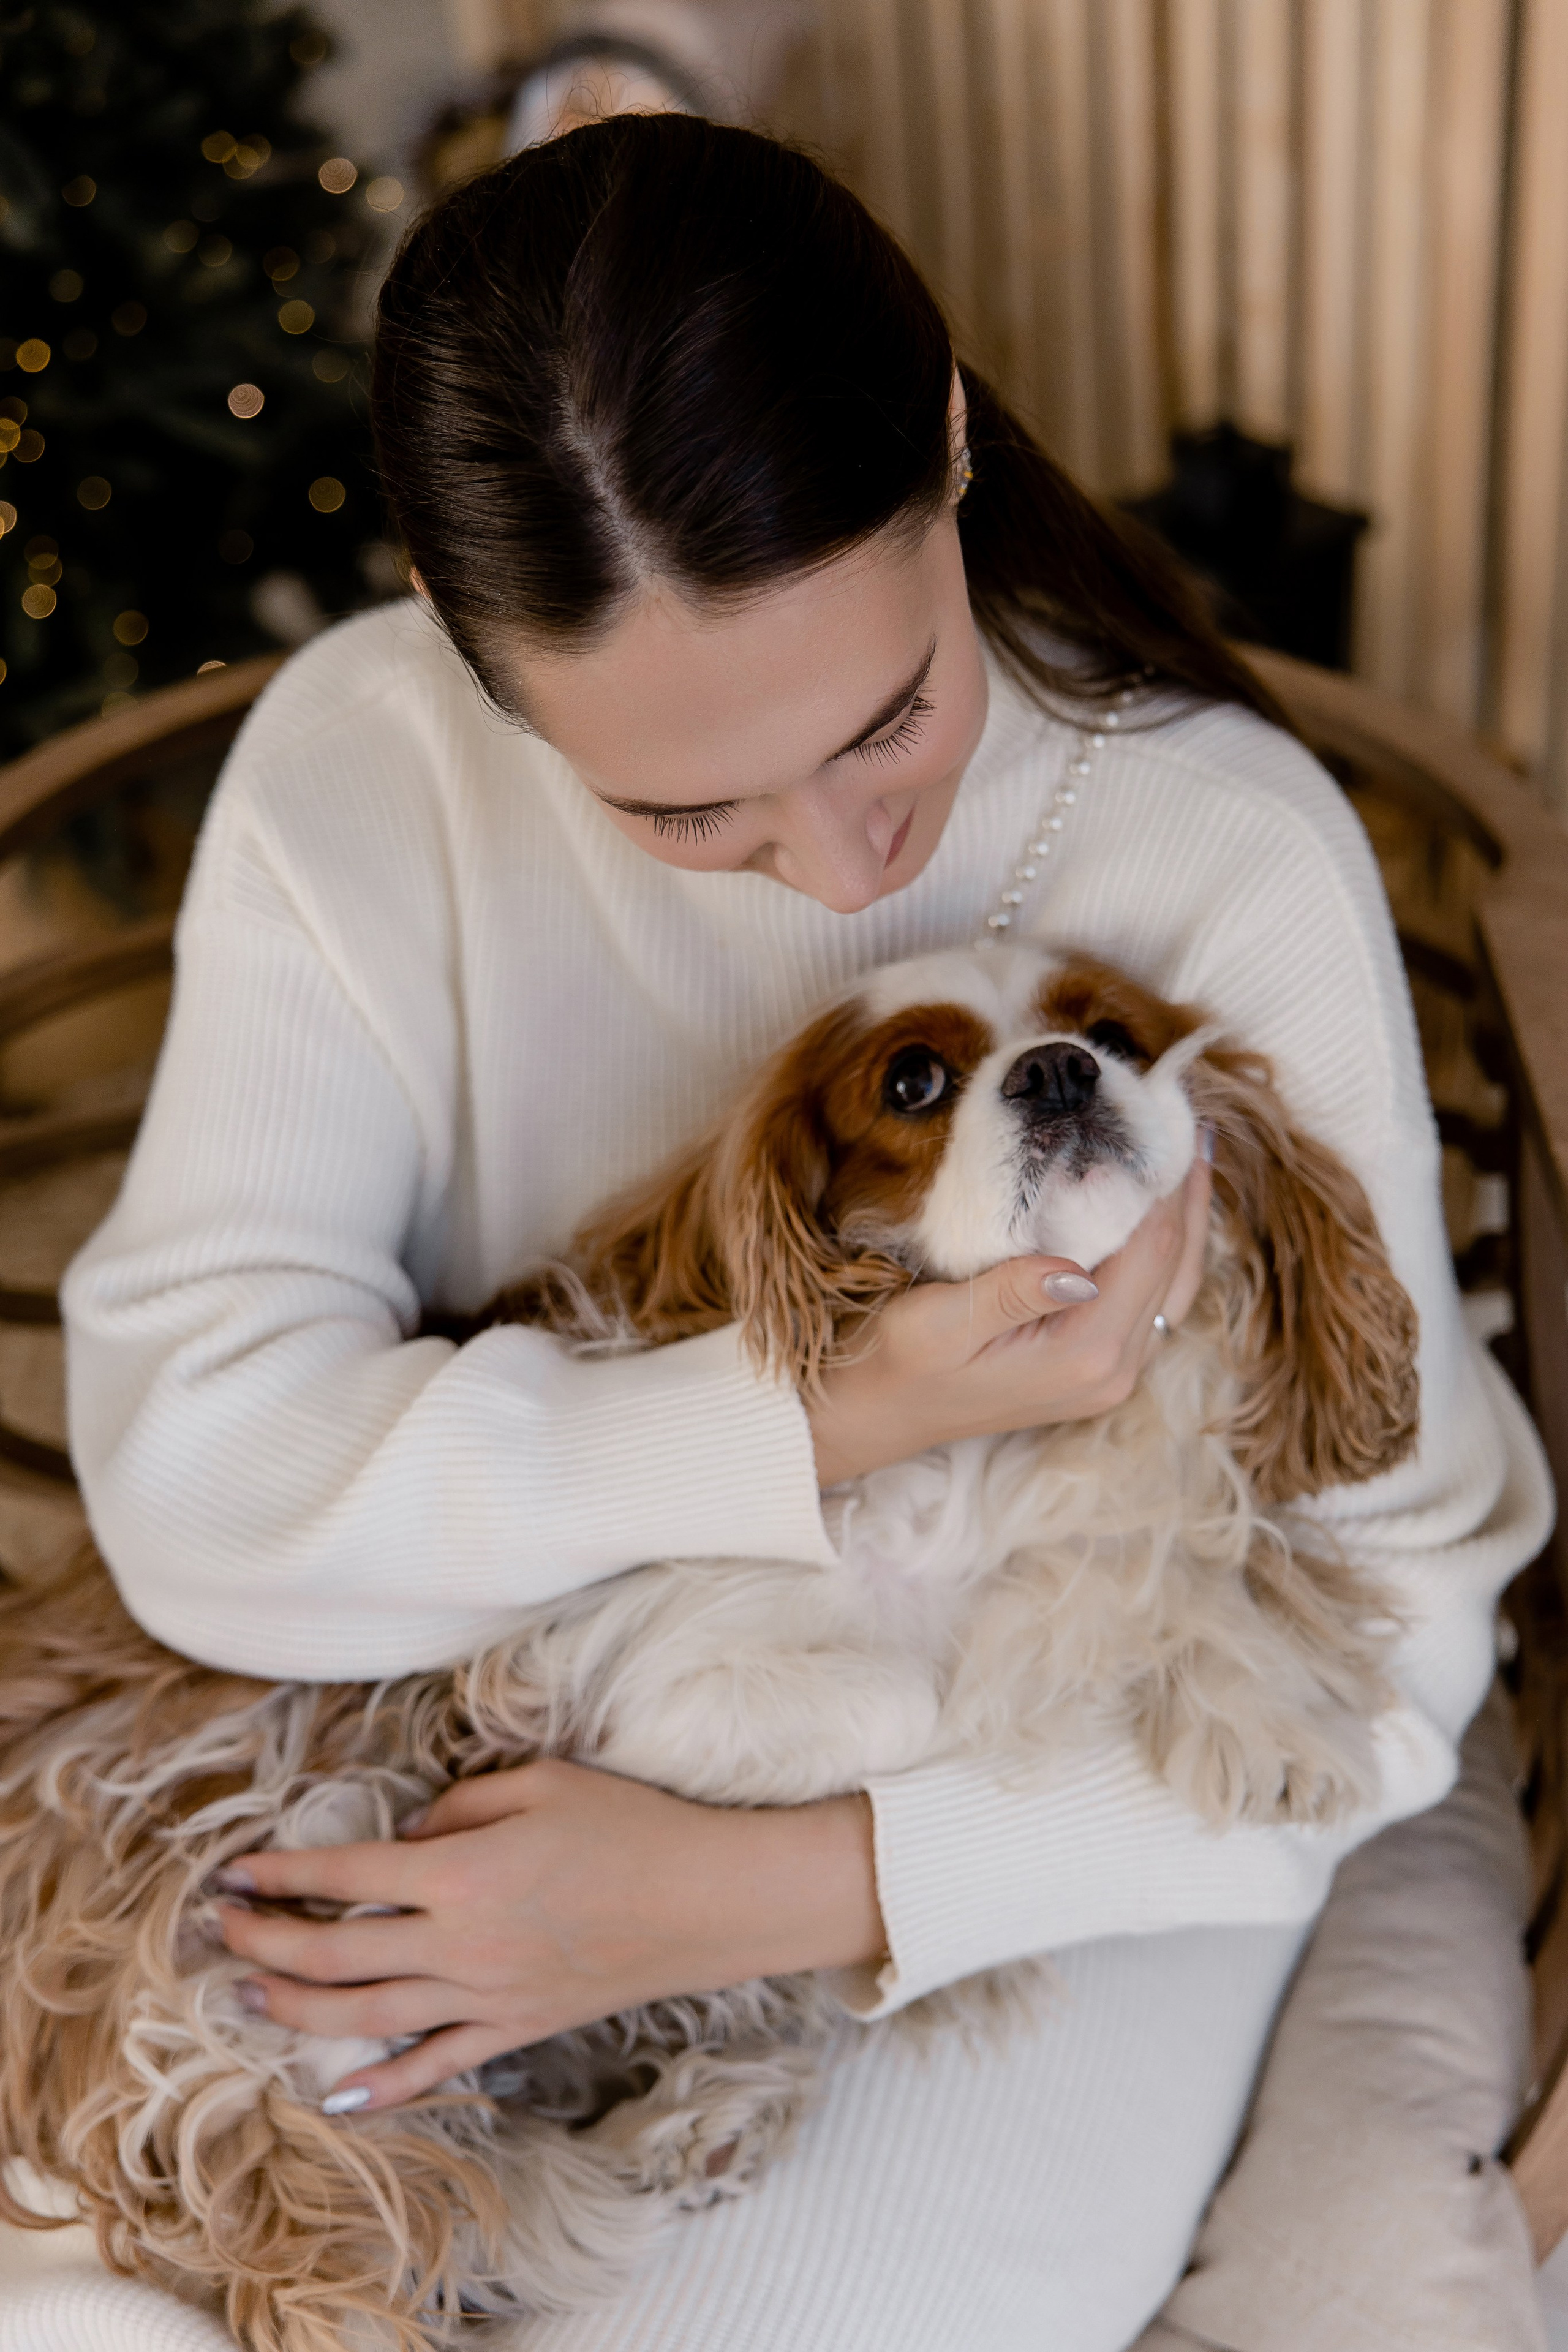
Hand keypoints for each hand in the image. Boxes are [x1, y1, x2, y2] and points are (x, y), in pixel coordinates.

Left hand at [214, 1758, 882, 2112]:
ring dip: (296, 2010)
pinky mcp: (515, 2028)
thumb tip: (405, 1836)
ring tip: (250, 1996)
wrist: (705, 1898)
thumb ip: (460, 1805)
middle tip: (222, 1932)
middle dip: (266, 1945)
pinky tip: (338, 2091)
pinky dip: (382, 2085)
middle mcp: (461, 1943)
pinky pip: (435, 2067)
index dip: (280, 1874)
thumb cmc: (629, 1825)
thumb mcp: (542, 1781)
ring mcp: (486, 1996)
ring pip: (366, 2018)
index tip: (232, 1871)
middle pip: (335, 1957)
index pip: (346, 1876)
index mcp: (462, 1872)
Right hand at [808, 1152, 1211, 1485]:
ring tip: (1186, 1150)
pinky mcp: (1103, 1367)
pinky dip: (1165, 1248)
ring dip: (1183, 1217)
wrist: (883, 1412)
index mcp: (1085, 1353)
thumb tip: (1080, 1266)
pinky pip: (1156, 1299)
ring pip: (1177, 1283)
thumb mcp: (938, 1323)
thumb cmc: (901, 1362)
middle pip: (1178, 1264)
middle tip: (1188, 1121)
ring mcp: (1115, 1373)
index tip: (1160, 1120)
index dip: (1161, 1184)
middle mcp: (1115, 1369)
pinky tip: (1159, 1208)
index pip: (1150, 1251)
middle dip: (1185, 1192)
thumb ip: (1011, 1294)